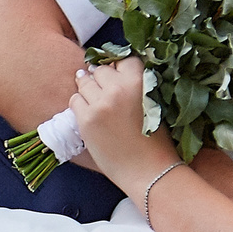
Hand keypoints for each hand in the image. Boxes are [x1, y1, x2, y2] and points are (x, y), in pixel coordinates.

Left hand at [70, 57, 170, 184]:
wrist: (149, 171)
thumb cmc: (157, 142)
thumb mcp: (156, 105)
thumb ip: (140, 85)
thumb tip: (118, 71)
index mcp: (141, 82)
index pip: (124, 60)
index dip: (120, 69)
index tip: (118, 77)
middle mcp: (119, 89)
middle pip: (101, 69)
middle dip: (102, 78)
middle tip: (105, 91)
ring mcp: (101, 103)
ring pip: (85, 82)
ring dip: (88, 89)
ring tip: (95, 101)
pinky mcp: (87, 119)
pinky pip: (75, 100)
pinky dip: (80, 104)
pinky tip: (89, 114)